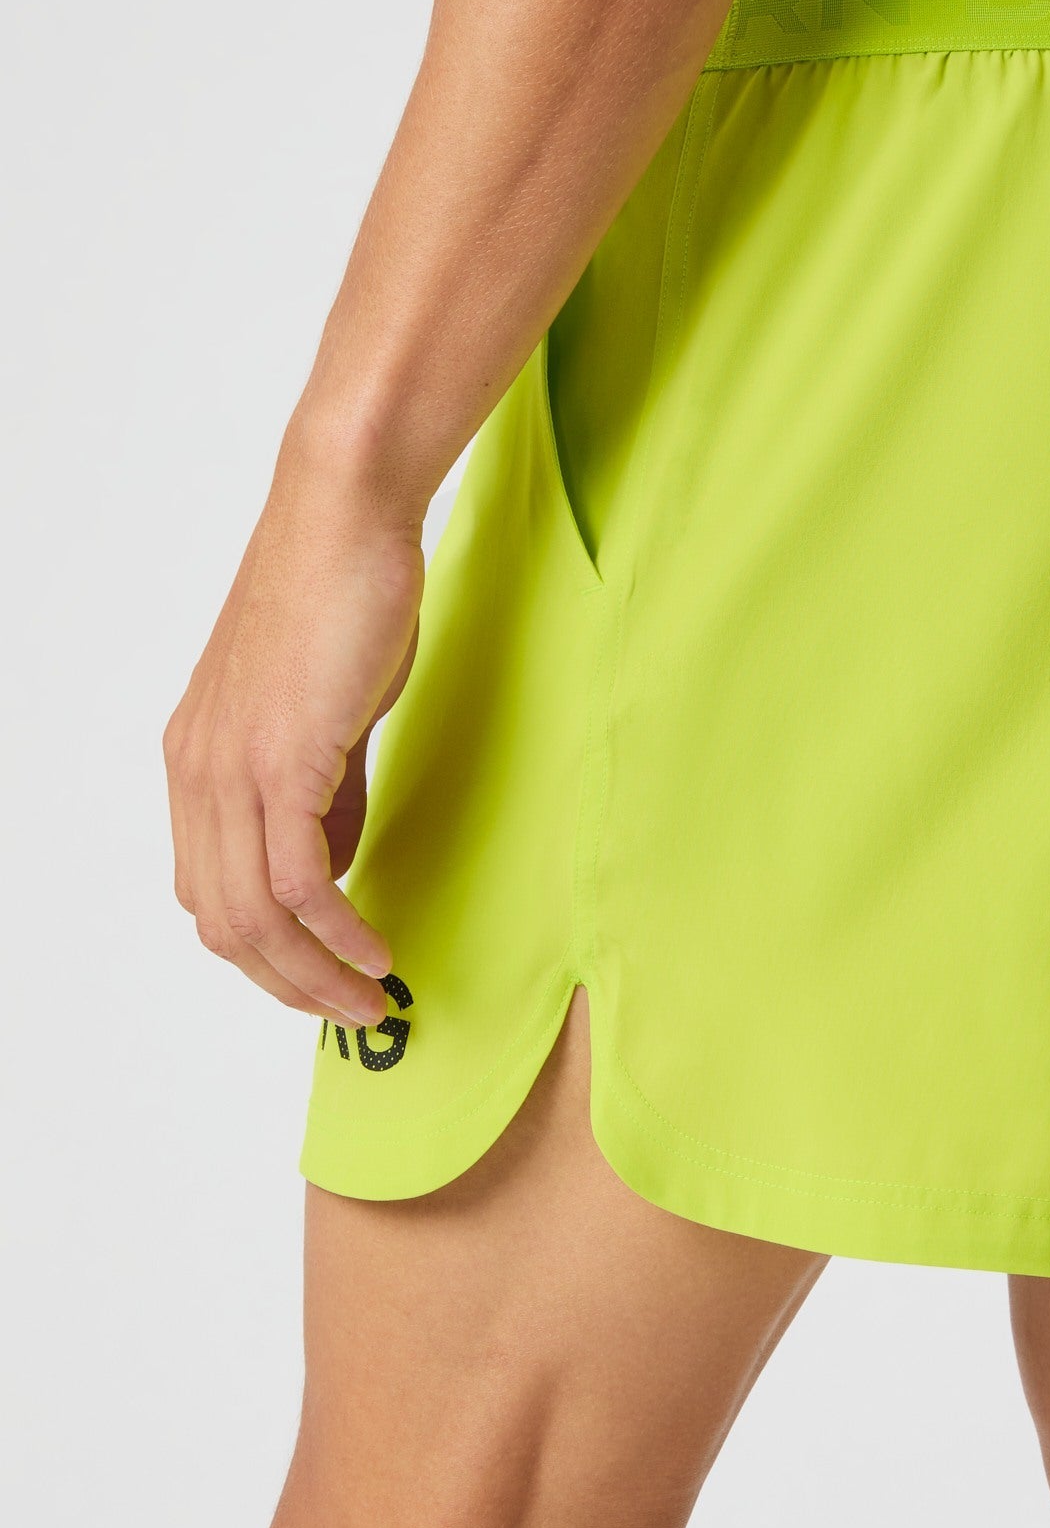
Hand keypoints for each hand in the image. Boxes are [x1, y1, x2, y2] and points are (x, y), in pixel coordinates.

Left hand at [165, 468, 423, 1026]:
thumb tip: (337, 865)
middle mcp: (197, 772)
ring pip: (253, 915)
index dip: (265, 951)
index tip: (323, 976)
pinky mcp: (279, 760)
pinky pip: (297, 882)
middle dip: (290, 983)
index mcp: (198, 760)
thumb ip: (323, 791)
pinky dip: (337, 931)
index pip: (210, 890)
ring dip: (315, 973)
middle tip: (356, 1011)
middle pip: (222, 922)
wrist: (342, 516)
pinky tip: (375, 947)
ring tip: (375, 996)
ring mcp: (230, 768)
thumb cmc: (344, 592)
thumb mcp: (325, 709)